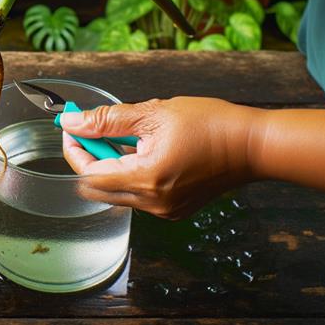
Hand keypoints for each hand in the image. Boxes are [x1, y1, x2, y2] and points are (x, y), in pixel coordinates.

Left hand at [58, 97, 255, 219]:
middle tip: (92, 129)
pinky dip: (129, 174)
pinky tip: (143, 151)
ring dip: (109, 166)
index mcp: (146, 179)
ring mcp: (164, 211)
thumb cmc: (210, 124)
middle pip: (97, 188)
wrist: (253, 146)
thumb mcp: (153, 113)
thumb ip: (108, 120)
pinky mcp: (174, 210)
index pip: (88, 173)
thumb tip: (72, 122)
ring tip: (126, 137)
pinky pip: (137, 196)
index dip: (73, 149)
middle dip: (88, 157)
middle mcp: (153, 203)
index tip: (71, 126)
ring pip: (116, 193)